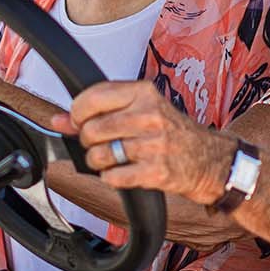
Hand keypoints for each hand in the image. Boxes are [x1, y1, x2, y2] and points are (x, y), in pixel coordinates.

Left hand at [55, 81, 235, 205]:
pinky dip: (112, 177)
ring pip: (99, 155)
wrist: (211, 160)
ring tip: (112, 159)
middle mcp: (149, 115)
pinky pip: (113, 177)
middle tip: (99, 143)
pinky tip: (124, 171)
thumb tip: (58, 120)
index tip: (79, 121)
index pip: (91, 97)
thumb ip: (98, 111)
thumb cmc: (172, 133)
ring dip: (98, 162)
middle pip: (91, 129)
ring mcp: (154, 145)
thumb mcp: (140, 110)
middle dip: (87, 141)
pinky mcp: (157, 172)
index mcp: (144, 93)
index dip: (77, 113)